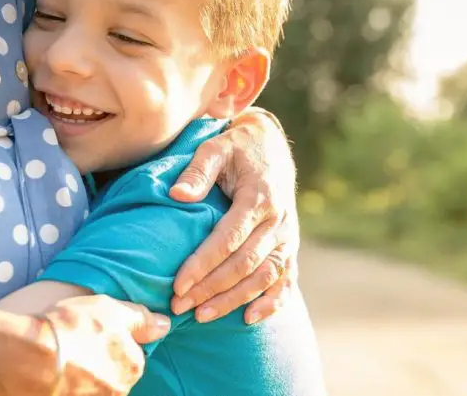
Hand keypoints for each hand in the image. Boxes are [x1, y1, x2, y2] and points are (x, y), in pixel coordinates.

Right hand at [42, 295, 170, 394]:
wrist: (26, 358)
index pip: (131, 358)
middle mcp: (117, 392)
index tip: (93, 336)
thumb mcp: (111, 310)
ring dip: (81, 379)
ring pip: (92, 388)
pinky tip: (51, 378)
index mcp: (133, 368)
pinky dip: (66, 387)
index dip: (112, 344)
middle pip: (112, 377)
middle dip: (98, 365)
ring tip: (59, 363)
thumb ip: (141, 319)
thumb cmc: (72, 329)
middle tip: (75, 349)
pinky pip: (74, 394)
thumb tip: (164, 325)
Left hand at [168, 108, 300, 323]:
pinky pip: (286, 279)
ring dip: (235, 299)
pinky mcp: (290, 246)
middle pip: (244, 263)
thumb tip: (177, 195)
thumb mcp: (216, 148)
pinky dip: (272, 301)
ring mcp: (287, 236)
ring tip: (203, 317)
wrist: (271, 147)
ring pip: (264, 276)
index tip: (178, 285)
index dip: (204, 264)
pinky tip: (250, 318)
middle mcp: (278, 221)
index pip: (229, 238)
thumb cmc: (237, 148)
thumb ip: (197, 171)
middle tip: (180, 307)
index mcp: (259, 197)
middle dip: (211, 288)